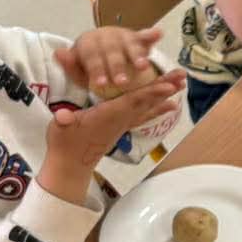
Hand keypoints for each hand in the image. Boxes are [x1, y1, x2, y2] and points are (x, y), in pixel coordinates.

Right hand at [38, 79, 176, 201]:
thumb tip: (61, 115)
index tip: (167, 86)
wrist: (70, 165)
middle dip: (164, 88)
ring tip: (181, 83)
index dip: (149, 94)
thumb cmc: (64, 143)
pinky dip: (158, 108)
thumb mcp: (59, 129)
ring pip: (148, 106)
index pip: (131, 102)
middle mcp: (120, 119)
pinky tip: (171, 104)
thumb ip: (62, 121)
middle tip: (182, 76)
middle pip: (146, 101)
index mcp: (107, 116)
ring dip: (165, 94)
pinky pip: (145, 114)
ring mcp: (123, 124)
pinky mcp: (122, 127)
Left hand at [54, 25, 161, 98]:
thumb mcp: (79, 72)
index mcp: (87, 43)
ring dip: (136, 55)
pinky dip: (151, 35)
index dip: (96, 69)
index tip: (101, 84)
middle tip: (122, 83)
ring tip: (143, 68)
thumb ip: (70, 66)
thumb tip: (58, 53)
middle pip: (111, 50)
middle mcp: (104, 35)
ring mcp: (122, 35)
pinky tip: (158, 34)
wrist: (104, 54)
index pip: (91, 55)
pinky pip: (144, 36)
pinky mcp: (137, 37)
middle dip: (117, 66)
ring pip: (128, 44)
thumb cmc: (91, 68)